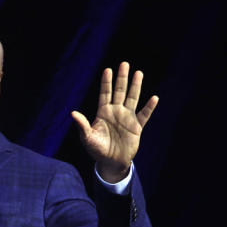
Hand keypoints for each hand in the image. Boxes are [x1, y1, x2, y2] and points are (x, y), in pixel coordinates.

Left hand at [71, 61, 158, 182]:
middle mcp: (116, 111)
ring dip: (136, 86)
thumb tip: (72, 113)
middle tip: (124, 64)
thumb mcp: (88, 138)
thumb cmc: (97, 150)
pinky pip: (144, 115)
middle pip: (119, 91)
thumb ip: (82, 125)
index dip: (106, 82)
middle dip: (122, 78)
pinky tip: (154, 98)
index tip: (108, 70)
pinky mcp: (136, 127)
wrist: (111, 162)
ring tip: (138, 73)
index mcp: (103, 112)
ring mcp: (127, 118)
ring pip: (132, 98)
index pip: (105, 93)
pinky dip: (149, 107)